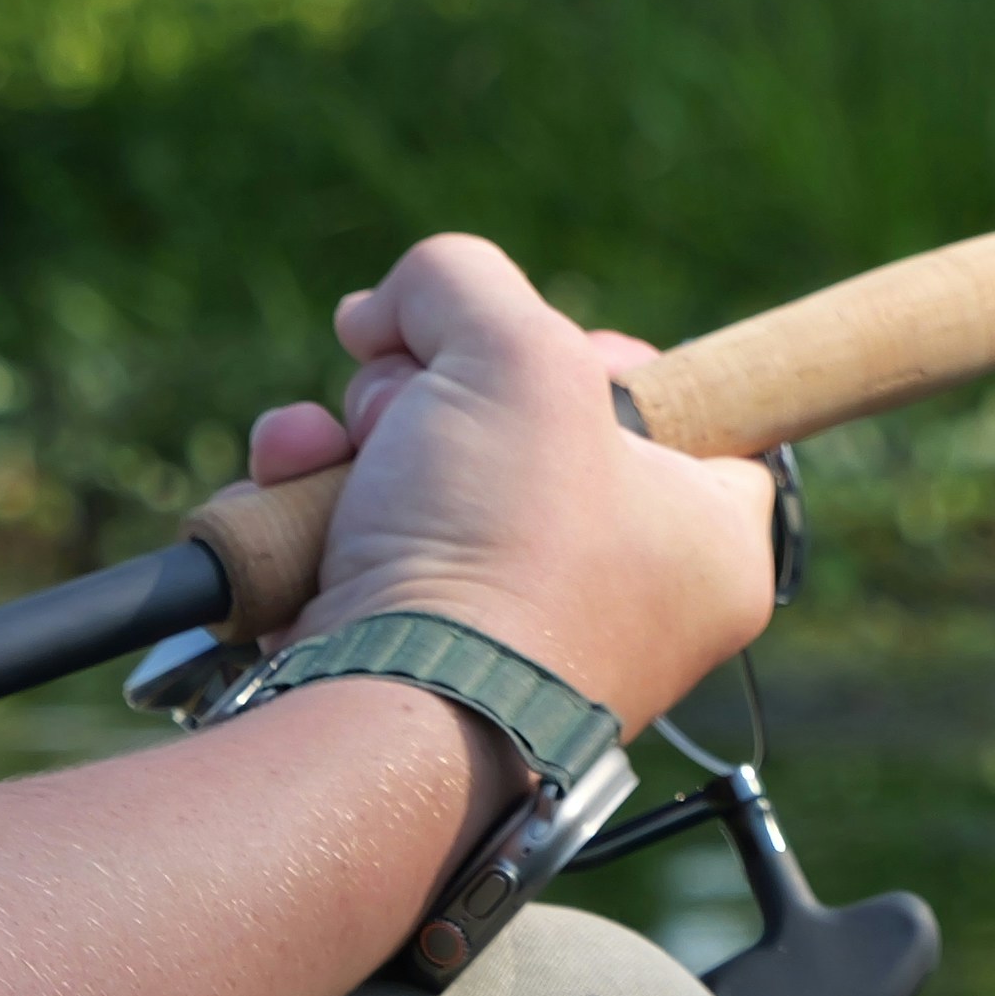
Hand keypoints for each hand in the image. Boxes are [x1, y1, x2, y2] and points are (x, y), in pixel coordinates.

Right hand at [232, 235, 778, 738]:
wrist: (386, 714)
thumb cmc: (502, 549)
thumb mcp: (517, 352)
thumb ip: (465, 281)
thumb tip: (385, 311)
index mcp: (709, 543)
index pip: (690, 411)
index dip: (602, 358)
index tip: (548, 356)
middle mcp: (623, 600)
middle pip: (525, 432)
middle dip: (431, 391)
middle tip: (412, 406)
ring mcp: (505, 637)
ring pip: (419, 475)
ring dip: (350, 438)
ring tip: (330, 454)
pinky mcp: (401, 658)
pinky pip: (354, 541)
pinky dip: (306, 505)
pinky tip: (286, 493)